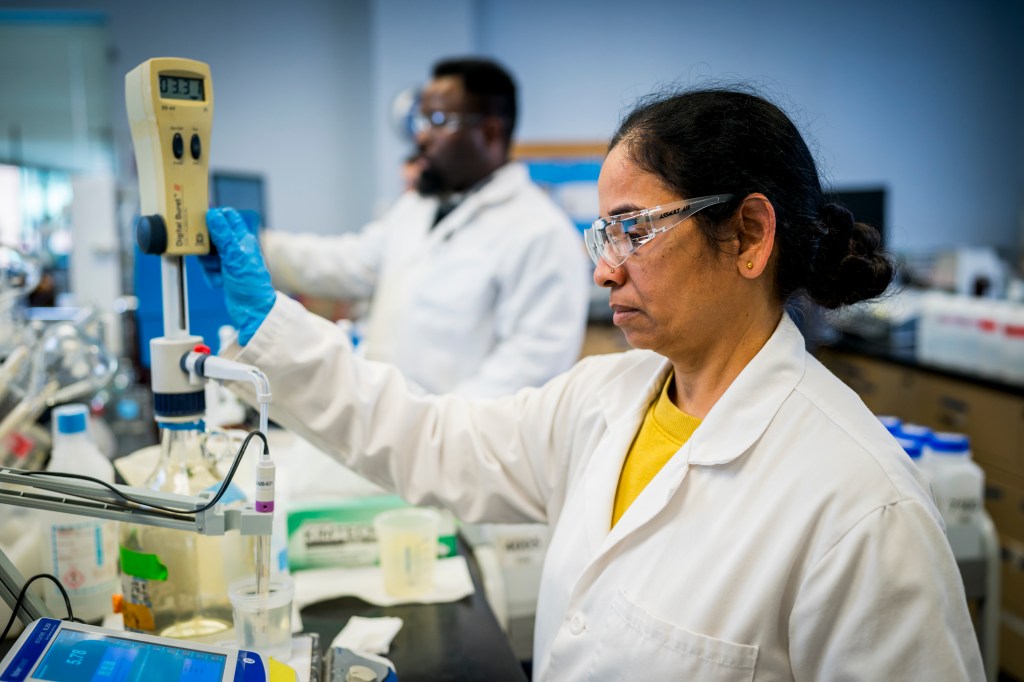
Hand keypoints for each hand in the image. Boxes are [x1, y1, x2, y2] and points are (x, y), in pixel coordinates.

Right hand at [202, 207, 275, 344]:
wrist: (253, 310)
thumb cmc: (251, 283)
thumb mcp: (235, 257)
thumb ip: (223, 235)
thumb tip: (213, 215)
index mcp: (243, 238)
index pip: (227, 216)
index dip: (214, 217)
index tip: (200, 223)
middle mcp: (237, 246)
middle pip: (212, 235)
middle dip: (206, 247)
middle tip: (208, 256)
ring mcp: (230, 260)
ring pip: (208, 252)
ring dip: (209, 264)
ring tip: (218, 273)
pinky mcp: (224, 272)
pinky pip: (209, 268)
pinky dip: (210, 275)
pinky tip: (218, 282)